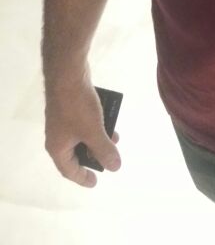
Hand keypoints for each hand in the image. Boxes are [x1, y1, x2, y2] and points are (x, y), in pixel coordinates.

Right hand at [44, 65, 121, 188]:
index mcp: (58, 147)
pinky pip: (83, 122)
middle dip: (94, 155)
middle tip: (110, 156)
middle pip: (76, 153)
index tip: (95, 182)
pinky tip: (109, 117)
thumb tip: (115, 167)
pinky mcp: (68, 107)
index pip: (69, 170)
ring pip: (81, 136)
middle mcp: (57, 136)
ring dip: (98, 138)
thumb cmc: (78, 107)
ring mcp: (62, 120)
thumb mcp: (93, 131)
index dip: (83, 178)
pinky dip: (95, 124)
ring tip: (115, 135)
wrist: (68, 74)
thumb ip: (104, 150)